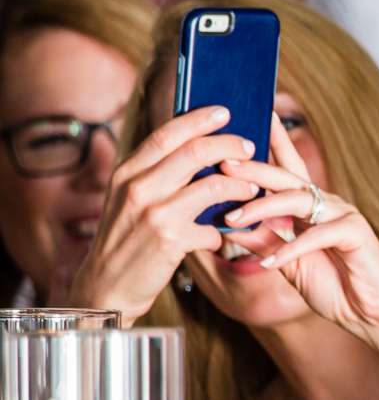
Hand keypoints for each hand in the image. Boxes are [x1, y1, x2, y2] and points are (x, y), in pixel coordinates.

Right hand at [66, 107, 257, 320]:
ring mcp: (154, 214)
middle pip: (195, 151)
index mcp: (126, 173)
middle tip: (250, 148)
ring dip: (241, 186)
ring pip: (214, 185)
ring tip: (252, 189)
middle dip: (230, 145)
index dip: (199, 120)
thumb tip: (199, 148)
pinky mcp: (171, 240)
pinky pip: (213, 227)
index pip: (166, 134)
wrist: (106, 287)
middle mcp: (137, 188)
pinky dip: (223, 230)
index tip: (225, 111)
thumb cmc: (126, 239)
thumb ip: (155, 174)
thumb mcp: (129, 199)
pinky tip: (223, 234)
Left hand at [224, 118, 378, 347]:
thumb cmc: (334, 287)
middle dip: (255, 167)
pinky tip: (271, 262)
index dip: (272, 145)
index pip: (288, 171)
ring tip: (235, 217)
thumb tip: (230, 224)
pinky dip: (292, 248)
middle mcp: (328, 205)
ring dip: (264, 207)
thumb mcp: (287, 263)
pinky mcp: (356, 233)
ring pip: (299, 199)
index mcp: (312, 208)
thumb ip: (264, 241)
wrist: (370, 314)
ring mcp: (344, 215)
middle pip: (288, 178)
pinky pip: (318, 234)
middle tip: (225, 160)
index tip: (253, 120)